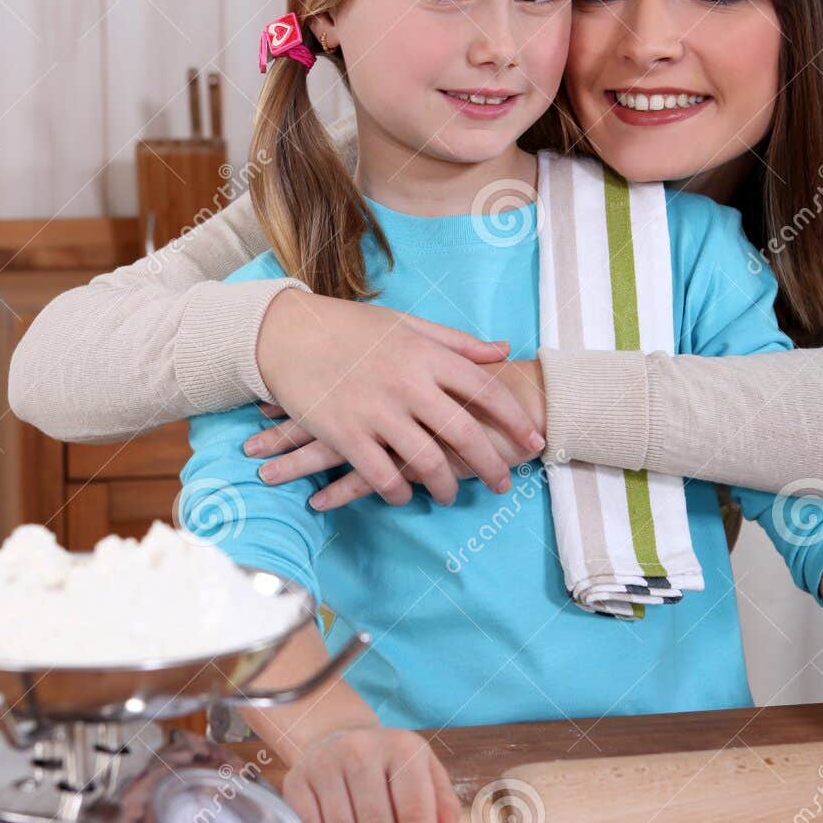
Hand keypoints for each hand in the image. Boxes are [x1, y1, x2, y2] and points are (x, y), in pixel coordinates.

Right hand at [251, 290, 544, 506]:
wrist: (287, 334)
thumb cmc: (351, 329)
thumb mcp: (408, 326)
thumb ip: (457, 342)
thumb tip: (503, 349)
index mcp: (426, 354)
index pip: (485, 390)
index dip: (516, 419)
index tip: (535, 441)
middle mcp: (407, 383)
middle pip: (464, 432)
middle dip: (491, 464)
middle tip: (504, 485)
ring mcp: (376, 411)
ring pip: (426, 461)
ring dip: (445, 486)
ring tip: (452, 496)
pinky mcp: (346, 434)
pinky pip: (381, 475)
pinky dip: (398, 492)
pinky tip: (405, 496)